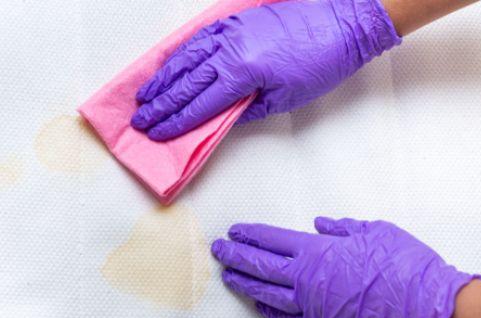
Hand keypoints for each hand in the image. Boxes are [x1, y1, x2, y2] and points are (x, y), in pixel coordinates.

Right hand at [131, 0, 400, 140]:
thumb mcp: (286, 97)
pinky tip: (170, 62)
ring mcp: (230, 31)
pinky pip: (200, 38)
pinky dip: (181, 52)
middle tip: (140, 119)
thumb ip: (249, 108)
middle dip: (162, 104)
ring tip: (145, 95)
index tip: (157, 133)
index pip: (201, 103)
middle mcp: (229, 50)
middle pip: (187, 81)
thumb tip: (221, 118)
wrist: (340, 22)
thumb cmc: (320, 63)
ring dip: (164, 78)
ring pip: (187, 57)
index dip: (177, 121)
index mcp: (243, 73)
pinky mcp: (236, 20)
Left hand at [211, 217, 479, 317]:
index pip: (274, 240)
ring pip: (268, 294)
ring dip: (246, 283)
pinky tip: (259, 305)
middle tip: (218, 251)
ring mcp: (313, 306)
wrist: (429, 306)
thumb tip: (319, 225)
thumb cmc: (403, 264)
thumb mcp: (375, 232)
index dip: (251, 234)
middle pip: (262, 266)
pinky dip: (270, 310)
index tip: (234, 231)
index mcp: (319, 252)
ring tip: (229, 277)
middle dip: (237, 257)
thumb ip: (342, 228)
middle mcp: (308, 280)